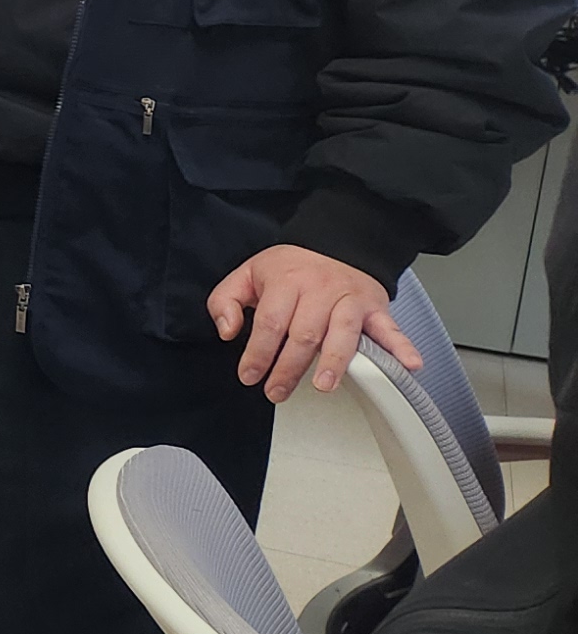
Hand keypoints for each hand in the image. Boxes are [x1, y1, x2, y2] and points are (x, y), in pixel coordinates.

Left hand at [208, 244, 421, 401]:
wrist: (338, 242)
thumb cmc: (291, 267)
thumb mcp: (248, 274)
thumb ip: (225, 301)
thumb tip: (227, 331)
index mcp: (287, 282)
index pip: (271, 322)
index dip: (258, 352)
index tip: (249, 375)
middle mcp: (321, 291)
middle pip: (304, 334)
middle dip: (289, 368)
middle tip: (277, 392)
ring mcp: (351, 300)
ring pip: (342, 333)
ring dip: (334, 361)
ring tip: (324, 385)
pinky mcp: (376, 308)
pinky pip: (390, 329)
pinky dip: (401, 347)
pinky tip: (408, 365)